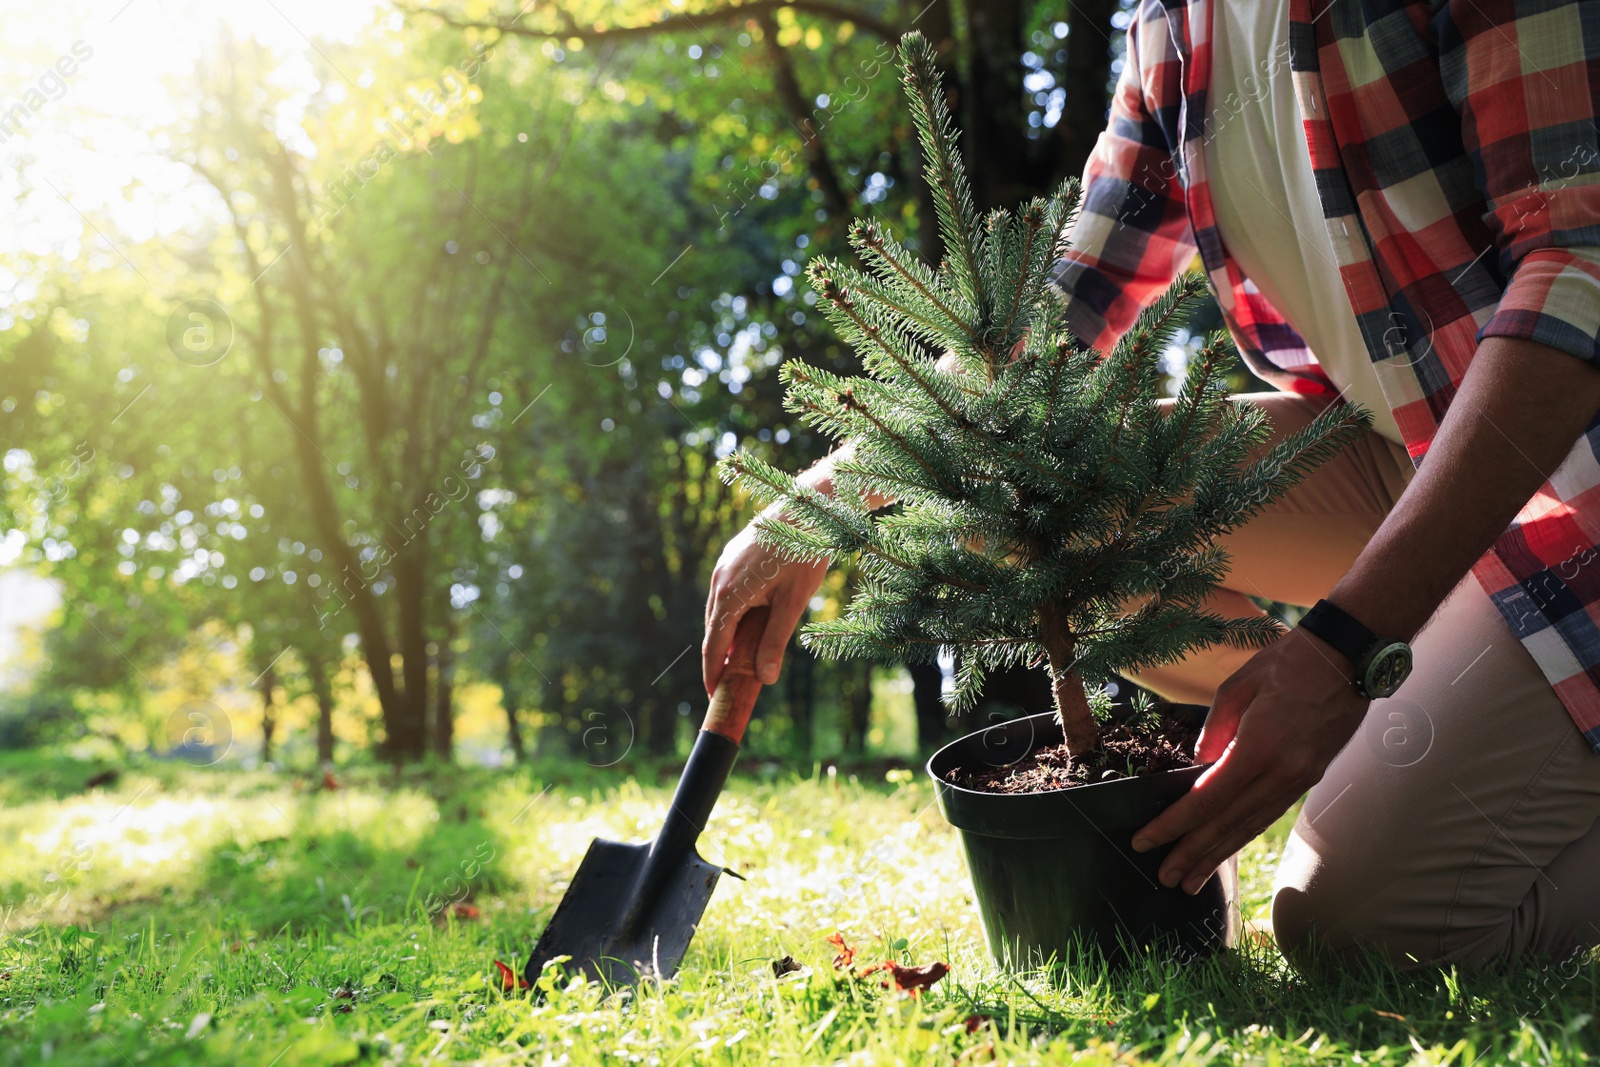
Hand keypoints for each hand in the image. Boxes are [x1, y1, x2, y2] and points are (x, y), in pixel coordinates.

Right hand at [702, 518, 826, 693]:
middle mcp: (719, 580)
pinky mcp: (732, 557)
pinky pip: (725, 593)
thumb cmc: (802, 554)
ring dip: (725, 634)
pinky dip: (731, 614)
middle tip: (727, 682)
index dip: (713, 671)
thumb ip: (775, 641)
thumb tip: (764, 678)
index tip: (713, 694)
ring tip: (736, 658)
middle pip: (713, 628)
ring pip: (718, 609)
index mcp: (730, 594)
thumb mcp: (792, 603)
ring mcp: (724, 566)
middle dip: (719, 656)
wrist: (807, 508)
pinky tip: (745, 622)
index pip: (715, 644)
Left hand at [1129, 627, 1370, 892]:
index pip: (1207, 799)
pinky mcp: (1309, 778)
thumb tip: (1198, 764)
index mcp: (1260, 747)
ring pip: (1251, 826)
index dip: (1175, 824)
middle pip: (1229, 823)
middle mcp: (1282, 773)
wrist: (1348, 658)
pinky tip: (1226, 848)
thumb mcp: (1239, 684)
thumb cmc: (1289, 661)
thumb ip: (1215, 727)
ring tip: (1192, 880)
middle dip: (1193, 853)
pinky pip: (1269, 814)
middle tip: (1166, 879)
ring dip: (1219, 855)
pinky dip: (1244, 835)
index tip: (1146, 840)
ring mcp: (1300, 779)